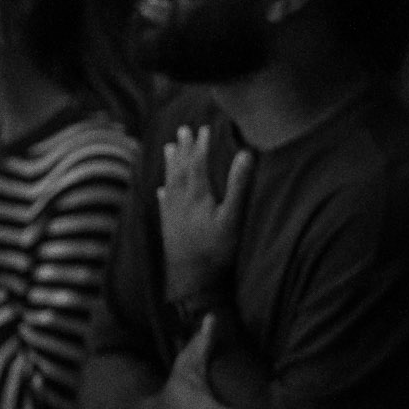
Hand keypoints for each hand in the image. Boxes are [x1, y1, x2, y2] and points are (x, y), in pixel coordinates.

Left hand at [158, 126, 251, 302]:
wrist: (192, 280)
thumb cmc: (217, 249)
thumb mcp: (234, 216)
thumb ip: (239, 184)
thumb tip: (246, 154)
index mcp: (197, 194)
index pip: (197, 162)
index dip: (200, 145)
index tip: (204, 129)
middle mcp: (180, 200)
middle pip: (180, 168)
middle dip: (182, 148)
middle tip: (183, 130)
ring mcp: (172, 214)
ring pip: (169, 182)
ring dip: (170, 164)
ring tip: (168, 148)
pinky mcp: (168, 228)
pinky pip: (164, 204)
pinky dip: (164, 193)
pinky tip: (162, 191)